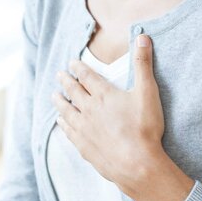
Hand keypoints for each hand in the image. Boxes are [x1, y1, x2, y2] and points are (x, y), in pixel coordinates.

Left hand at [52, 34, 164, 193]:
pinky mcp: (84, 146)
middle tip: (59, 75)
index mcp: (104, 95)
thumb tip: (142, 36)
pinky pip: (69, 131)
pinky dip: (63, 124)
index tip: (71, 62)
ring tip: (54, 95)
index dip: (78, 68)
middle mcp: (90, 109)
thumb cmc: (145, 128)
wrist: (137, 164)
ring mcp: (84, 129)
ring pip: (67, 111)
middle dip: (66, 81)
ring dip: (60, 101)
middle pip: (73, 91)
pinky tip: (61, 122)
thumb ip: (143, 63)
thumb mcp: (148, 91)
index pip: (87, 76)